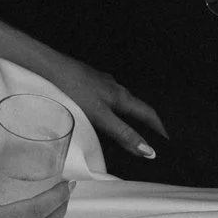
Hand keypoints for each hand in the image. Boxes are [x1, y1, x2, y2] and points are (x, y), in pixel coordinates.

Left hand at [30, 54, 166, 163]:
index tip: (166, 141)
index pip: (149, 114)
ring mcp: (102, 84)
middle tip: (150, 139)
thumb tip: (147, 149)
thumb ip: (123, 133)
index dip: (159, 129)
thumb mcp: (101, 116)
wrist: (52, 68)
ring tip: (128, 131)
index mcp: (121, 97)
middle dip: (145, 123)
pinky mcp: (89, 82)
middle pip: (136, 108)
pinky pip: (107, 99)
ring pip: (121, 103)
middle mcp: (115, 89)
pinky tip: (101, 116)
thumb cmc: (75, 89)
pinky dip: (112, 110)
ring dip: (128, 117)